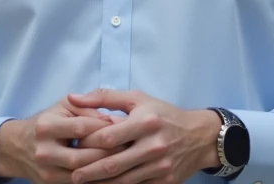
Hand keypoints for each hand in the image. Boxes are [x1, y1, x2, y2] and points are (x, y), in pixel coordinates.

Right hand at [0, 97, 128, 183]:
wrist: (18, 147)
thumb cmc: (47, 121)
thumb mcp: (63, 106)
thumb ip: (87, 108)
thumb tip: (113, 119)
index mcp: (46, 126)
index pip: (81, 127)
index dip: (104, 128)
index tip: (125, 127)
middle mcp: (43, 151)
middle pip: (82, 156)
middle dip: (108, 154)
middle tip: (131, 149)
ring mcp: (45, 172)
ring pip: (81, 175)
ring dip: (104, 171)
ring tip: (126, 163)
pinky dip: (96, 181)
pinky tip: (112, 176)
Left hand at [66, 89, 221, 183]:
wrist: (200, 137)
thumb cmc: (163, 115)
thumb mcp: (138, 99)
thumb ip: (105, 97)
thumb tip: (73, 98)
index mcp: (145, 122)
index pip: (109, 137)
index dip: (88, 143)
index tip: (73, 146)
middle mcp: (154, 145)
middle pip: (113, 164)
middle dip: (89, 171)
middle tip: (72, 176)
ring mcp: (160, 166)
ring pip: (123, 181)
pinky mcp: (165, 181)